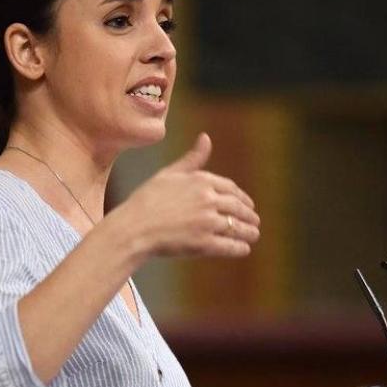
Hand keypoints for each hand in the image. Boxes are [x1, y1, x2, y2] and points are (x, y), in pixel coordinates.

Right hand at [112, 133, 259, 258]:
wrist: (132, 228)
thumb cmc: (146, 201)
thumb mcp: (168, 174)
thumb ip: (192, 159)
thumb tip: (206, 137)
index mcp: (201, 181)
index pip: (231, 189)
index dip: (242, 198)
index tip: (246, 204)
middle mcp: (208, 200)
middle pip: (238, 208)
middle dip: (249, 215)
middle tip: (254, 221)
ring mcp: (207, 222)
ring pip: (237, 227)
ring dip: (249, 232)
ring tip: (253, 235)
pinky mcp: (204, 244)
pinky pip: (230, 246)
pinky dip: (240, 248)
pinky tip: (244, 248)